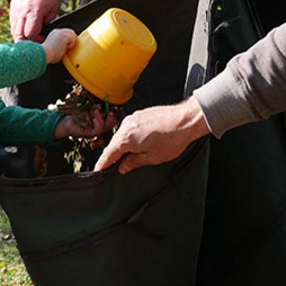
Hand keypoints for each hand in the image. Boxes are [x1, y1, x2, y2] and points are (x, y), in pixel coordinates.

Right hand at [10, 0, 60, 40]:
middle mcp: (22, 12)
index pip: (30, 35)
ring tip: (30, 35)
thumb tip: (41, 32)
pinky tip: (25, 28)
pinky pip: (12, 24)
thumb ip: (47, 22)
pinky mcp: (12, 8)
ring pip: (13, 31)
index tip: (42, 39)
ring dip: (21, 36)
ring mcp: (15, 10)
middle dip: (26, 42)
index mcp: (34, 12)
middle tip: (35, 42)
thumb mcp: (54, 8)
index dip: (37, 40)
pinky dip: (18, 29)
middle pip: (18, 36)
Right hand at [41, 28, 76, 63]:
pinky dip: (71, 45)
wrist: (44, 54)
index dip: (69, 40)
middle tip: (69, 48)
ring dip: (71, 43)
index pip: (66, 33)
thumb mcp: (55, 48)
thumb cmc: (48, 55)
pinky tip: (64, 48)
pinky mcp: (63, 35)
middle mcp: (57, 31)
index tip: (66, 47)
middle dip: (72, 40)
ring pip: (73, 35)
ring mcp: (60, 32)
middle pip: (71, 32)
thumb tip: (66, 48)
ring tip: (64, 49)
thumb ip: (61, 45)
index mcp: (54, 34)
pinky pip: (73, 39)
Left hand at [54, 111, 117, 139]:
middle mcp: (98, 129)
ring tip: (96, 112)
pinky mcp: (89, 134)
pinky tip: (94, 119)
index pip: (110, 122)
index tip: (112, 110)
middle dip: (111, 119)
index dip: (113, 117)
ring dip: (101, 119)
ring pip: (103, 128)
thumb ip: (95, 108)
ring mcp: (94, 132)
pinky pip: (97, 131)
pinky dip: (97, 124)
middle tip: (110, 112)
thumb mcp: (87, 110)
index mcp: (99, 123)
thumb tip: (103, 101)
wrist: (67, 123)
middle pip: (109, 126)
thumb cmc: (76, 117)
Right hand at [93, 97, 210, 173]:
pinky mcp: (140, 115)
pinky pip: (129, 128)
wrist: (186, 119)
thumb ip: (133, 163)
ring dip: (123, 146)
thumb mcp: (152, 158)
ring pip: (121, 136)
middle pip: (113, 145)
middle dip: (113, 156)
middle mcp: (126, 126)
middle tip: (115, 167)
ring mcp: (133, 118)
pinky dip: (130, 137)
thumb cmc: (173, 138)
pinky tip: (140, 143)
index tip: (98, 170)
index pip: (108, 155)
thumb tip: (122, 167)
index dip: (102, 164)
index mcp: (126, 139)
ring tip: (133, 155)